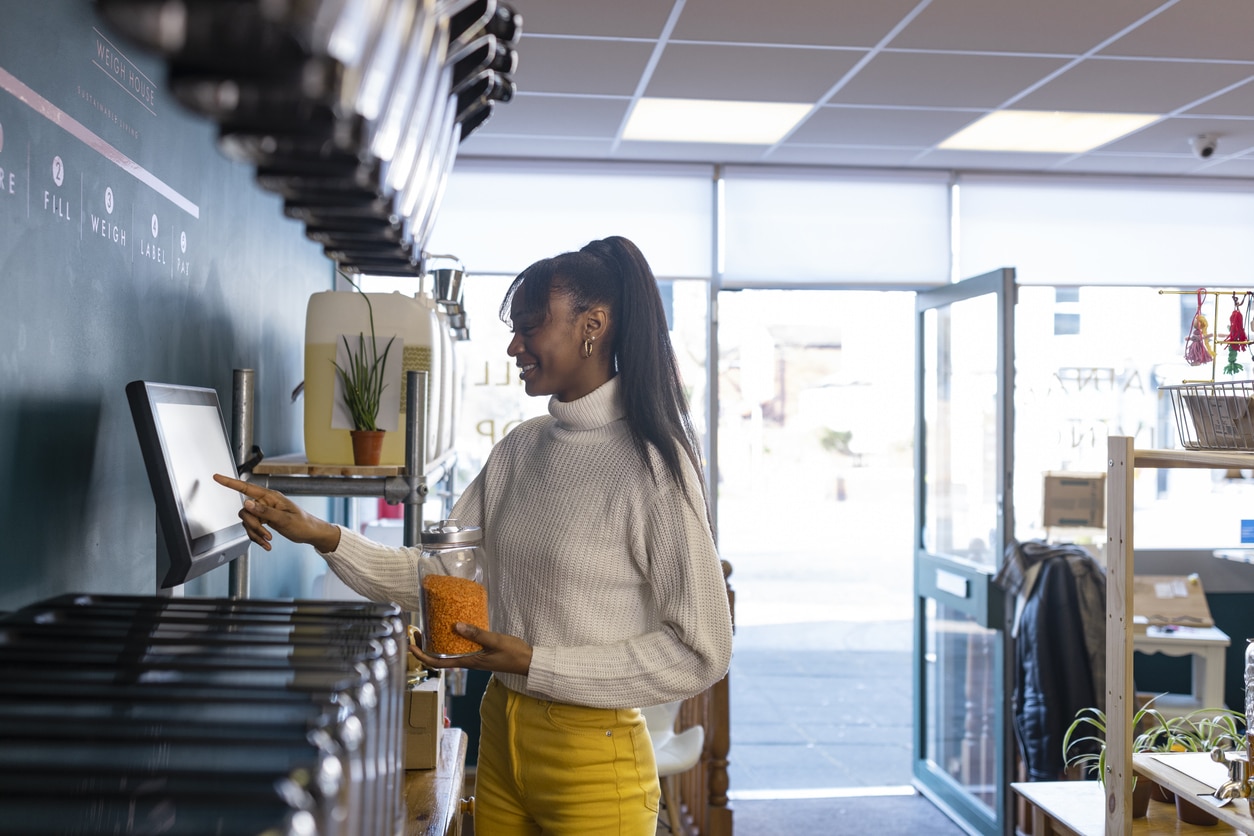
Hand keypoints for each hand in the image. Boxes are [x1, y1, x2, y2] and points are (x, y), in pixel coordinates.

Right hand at [213, 473, 340, 552]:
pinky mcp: (264, 521)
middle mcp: (266, 502)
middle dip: (253, 526)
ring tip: (268, 540)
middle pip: (245, 511)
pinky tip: (266, 544)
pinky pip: (252, 529)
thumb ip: (265, 511)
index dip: (230, 483)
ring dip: (256, 534)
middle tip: (266, 534)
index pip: (246, 488)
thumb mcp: (284, 519)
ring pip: (248, 522)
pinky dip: (257, 537)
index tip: (217, 477)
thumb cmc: (303, 524)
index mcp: (271, 497)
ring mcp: (264, 512)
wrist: (311, 534)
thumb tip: (247, 503)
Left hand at [410, 623, 532, 676]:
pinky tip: (452, 628)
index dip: (422, 656)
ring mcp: (473, 657)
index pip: (438, 663)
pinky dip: (450, 639)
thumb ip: (476, 634)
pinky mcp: (478, 652)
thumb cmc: (513, 653)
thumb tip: (455, 626)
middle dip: (425, 647)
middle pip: (439, 657)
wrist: (528, 661)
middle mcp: (467, 661)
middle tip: (417, 632)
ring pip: (448, 652)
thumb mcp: (495, 641)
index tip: (411, 647)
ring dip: (436, 643)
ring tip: (429, 628)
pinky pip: (459, 647)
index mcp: (468, 662)